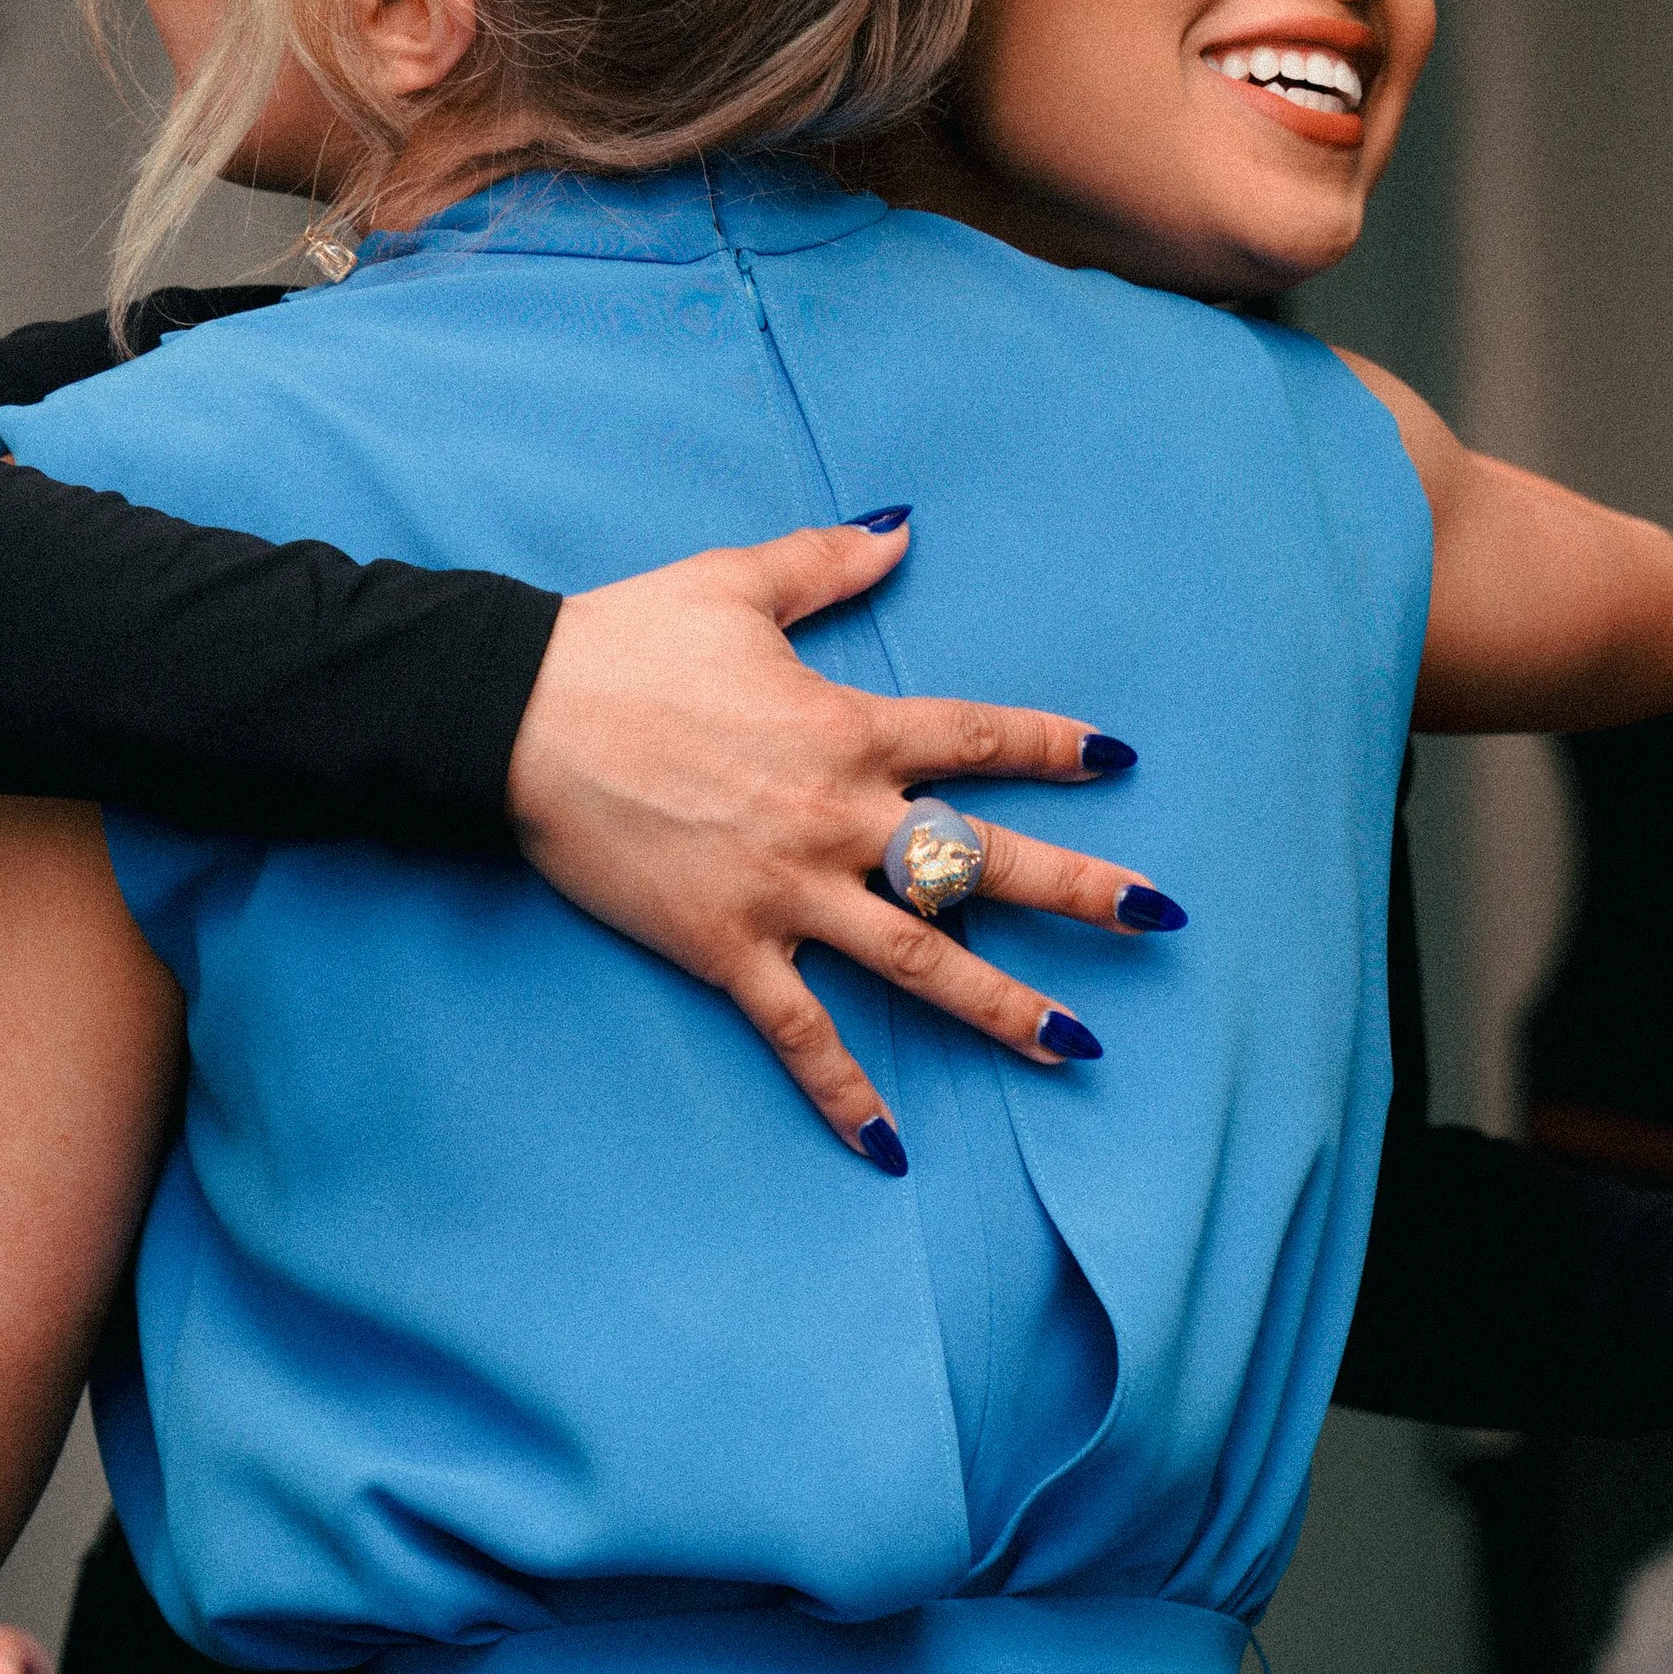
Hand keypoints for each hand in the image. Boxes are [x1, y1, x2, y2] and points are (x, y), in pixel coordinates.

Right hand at [508, 515, 1176, 1162]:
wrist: (515, 717)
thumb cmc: (623, 642)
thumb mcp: (734, 583)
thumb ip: (827, 562)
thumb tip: (903, 526)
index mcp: (847, 729)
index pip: (979, 739)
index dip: (1055, 746)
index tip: (1119, 759)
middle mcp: (835, 817)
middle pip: (980, 860)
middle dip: (1078, 891)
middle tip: (1158, 918)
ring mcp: (786, 892)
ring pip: (918, 958)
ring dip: (1004, 1006)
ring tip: (1079, 1048)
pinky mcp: (726, 948)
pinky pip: (801, 1031)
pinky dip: (846, 1091)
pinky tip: (893, 1147)